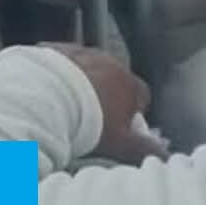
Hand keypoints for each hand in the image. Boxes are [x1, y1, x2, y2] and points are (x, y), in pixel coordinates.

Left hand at [46, 44, 170, 164]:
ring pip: (85, 69)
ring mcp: (78, 52)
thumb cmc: (87, 123)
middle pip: (113, 80)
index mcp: (128, 82)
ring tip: (66, 107)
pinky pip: (58, 62)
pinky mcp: (51, 49)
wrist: (42, 98)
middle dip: (105, 97)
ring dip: (80, 84)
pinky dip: (56, 75)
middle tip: (90, 120)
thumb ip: (145, 149)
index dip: (133, 114)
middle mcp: (106, 60)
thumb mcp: (121, 144)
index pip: (141, 96)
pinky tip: (46, 92)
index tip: (121, 128)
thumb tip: (163, 155)